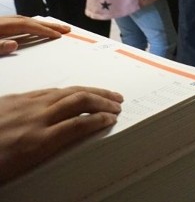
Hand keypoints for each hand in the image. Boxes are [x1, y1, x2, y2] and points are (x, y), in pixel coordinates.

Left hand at [0, 16, 69, 55]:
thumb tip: (14, 45)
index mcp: (1, 25)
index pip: (27, 25)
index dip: (43, 30)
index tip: (58, 35)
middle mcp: (3, 21)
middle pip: (29, 20)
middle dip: (48, 25)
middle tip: (66, 28)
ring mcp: (1, 23)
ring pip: (24, 20)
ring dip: (41, 24)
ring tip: (55, 28)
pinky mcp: (0, 26)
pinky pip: (18, 23)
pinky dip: (31, 25)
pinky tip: (34, 30)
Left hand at [0, 86, 122, 183]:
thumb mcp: (20, 167)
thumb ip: (46, 150)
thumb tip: (70, 137)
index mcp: (38, 141)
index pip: (80, 124)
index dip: (100, 120)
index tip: (113, 119)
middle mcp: (35, 119)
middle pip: (78, 102)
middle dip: (102, 100)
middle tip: (118, 103)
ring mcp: (24, 105)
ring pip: (65, 91)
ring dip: (90, 91)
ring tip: (105, 94)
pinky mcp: (13, 99)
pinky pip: (47, 90)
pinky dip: (66, 90)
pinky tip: (72, 93)